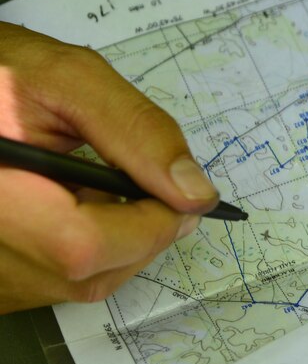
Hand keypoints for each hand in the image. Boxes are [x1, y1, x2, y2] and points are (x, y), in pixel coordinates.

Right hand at [0, 22, 218, 312]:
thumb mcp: (67, 80)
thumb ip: (137, 132)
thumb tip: (195, 194)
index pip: (82, 246)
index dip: (150, 224)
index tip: (179, 194)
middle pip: (88, 274)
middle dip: (142, 231)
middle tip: (148, 185)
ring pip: (80, 283)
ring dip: (117, 240)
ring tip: (100, 186)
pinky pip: (57, 282)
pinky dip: (87, 248)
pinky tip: (74, 206)